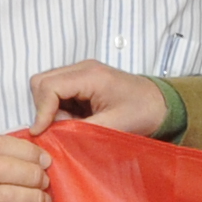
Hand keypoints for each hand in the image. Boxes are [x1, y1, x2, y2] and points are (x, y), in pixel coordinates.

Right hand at [31, 60, 165, 135]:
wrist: (161, 104)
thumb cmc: (142, 112)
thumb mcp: (113, 126)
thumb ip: (79, 129)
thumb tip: (52, 133)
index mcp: (91, 75)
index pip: (49, 87)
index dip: (41, 111)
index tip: (42, 132)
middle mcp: (82, 68)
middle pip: (41, 82)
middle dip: (44, 108)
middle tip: (62, 127)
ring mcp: (80, 72)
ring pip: (45, 86)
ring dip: (50, 108)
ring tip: (72, 124)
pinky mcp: (81, 81)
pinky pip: (57, 92)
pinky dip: (58, 107)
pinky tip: (76, 119)